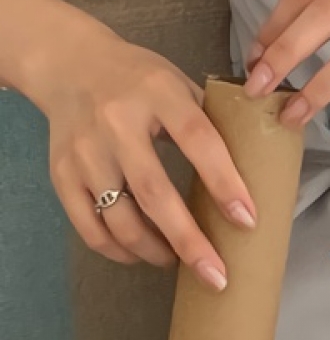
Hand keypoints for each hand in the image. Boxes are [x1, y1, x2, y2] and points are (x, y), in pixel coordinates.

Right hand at [30, 21, 256, 290]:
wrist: (70, 65)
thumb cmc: (140, 78)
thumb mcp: (180, 83)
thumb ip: (211, 119)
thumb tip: (258, 165)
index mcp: (159, 94)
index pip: (198, 141)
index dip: (224, 182)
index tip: (248, 220)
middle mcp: (117, 123)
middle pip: (155, 192)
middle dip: (189, 240)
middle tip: (217, 274)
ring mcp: (85, 152)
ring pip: (118, 217)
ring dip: (154, 250)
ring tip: (182, 262)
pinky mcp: (61, 174)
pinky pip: (88, 225)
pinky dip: (117, 249)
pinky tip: (142, 254)